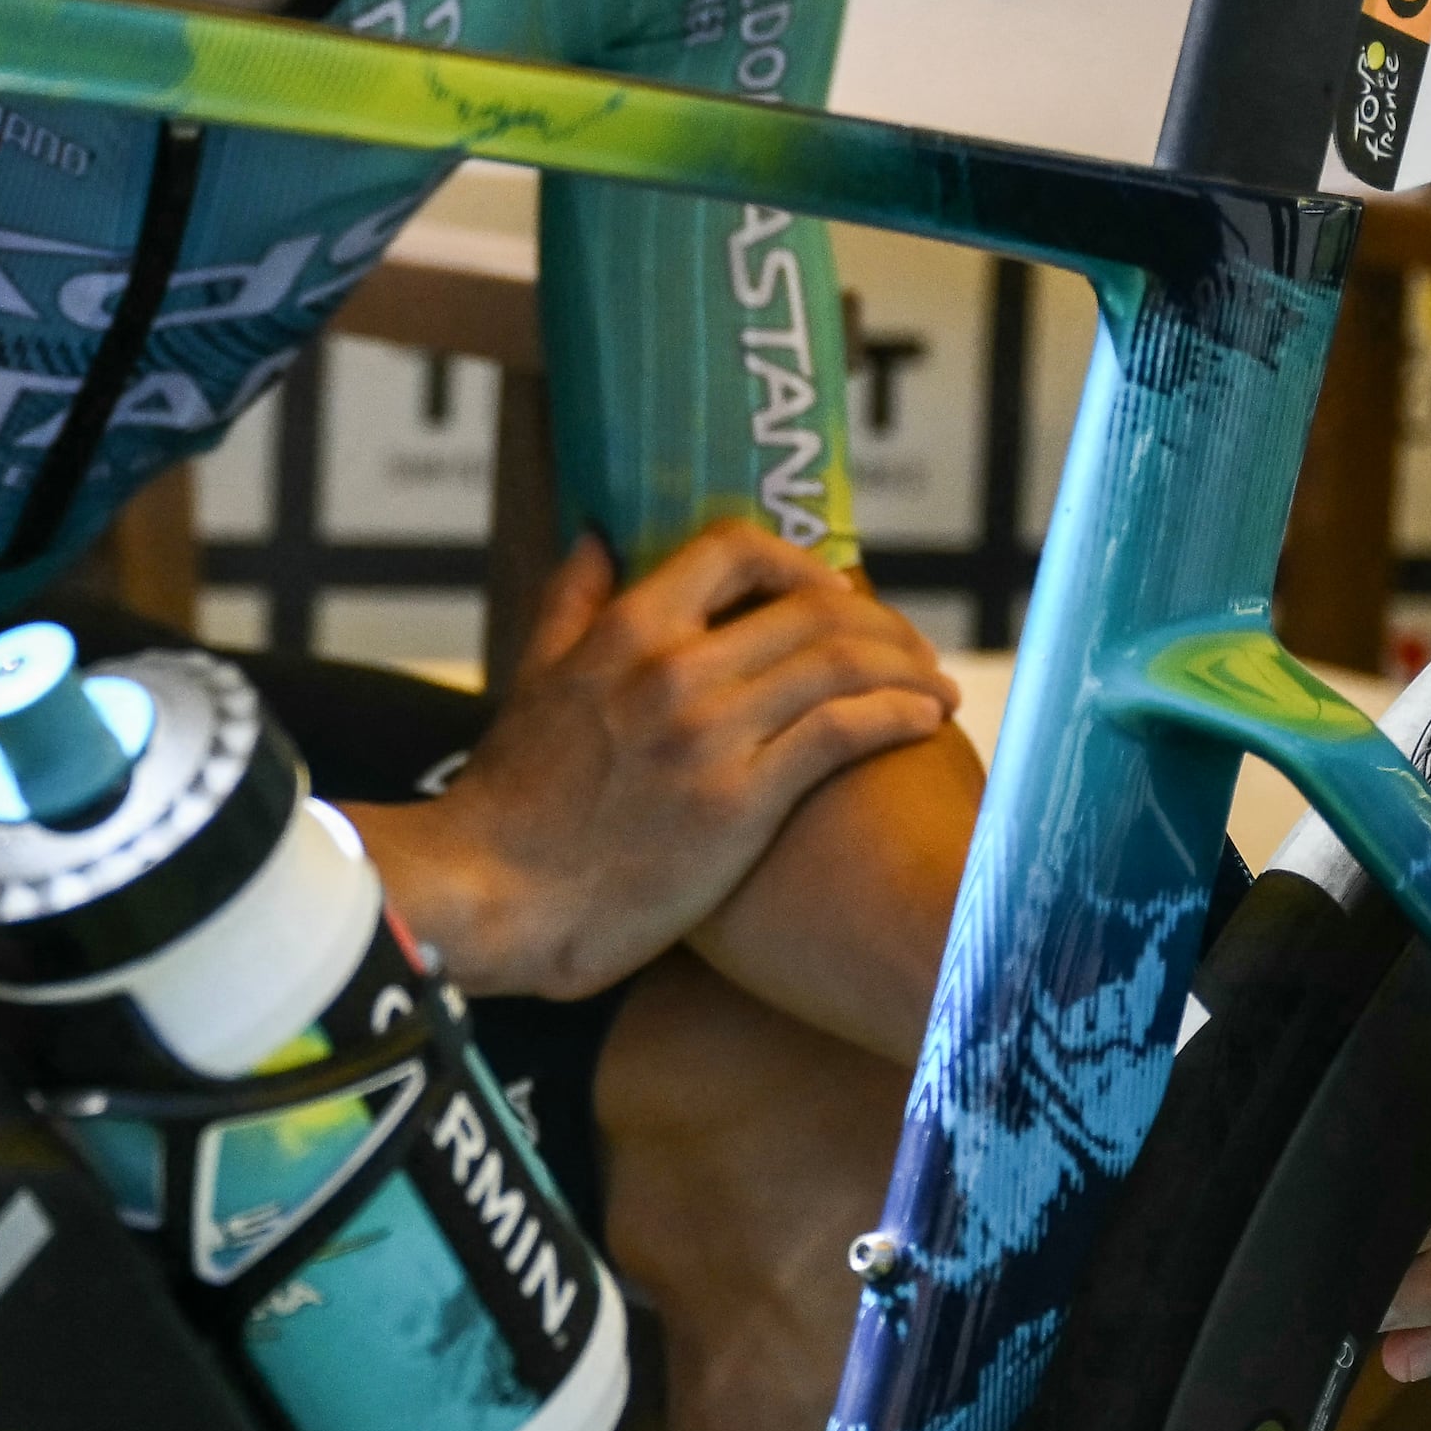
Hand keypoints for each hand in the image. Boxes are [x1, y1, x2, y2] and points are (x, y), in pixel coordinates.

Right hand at [364, 522, 957, 1002]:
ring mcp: (710, 733)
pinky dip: (896, 715)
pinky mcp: (740, 801)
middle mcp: (674, 668)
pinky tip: (923, 721)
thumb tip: (599, 536)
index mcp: (626, 631)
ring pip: (840, 663)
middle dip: (879, 622)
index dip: (799, 560)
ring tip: (936, 688)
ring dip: (907, 668)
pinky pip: (842, 732)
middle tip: (910, 651)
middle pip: (811, 607)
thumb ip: (571, 603)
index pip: (735, 549)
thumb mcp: (532, 678)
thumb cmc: (513, 799)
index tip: (831, 592)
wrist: (493, 894)